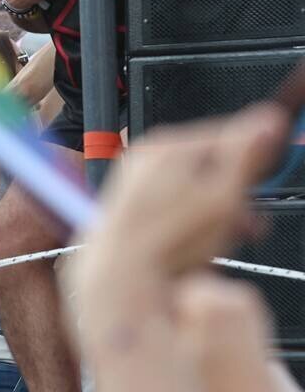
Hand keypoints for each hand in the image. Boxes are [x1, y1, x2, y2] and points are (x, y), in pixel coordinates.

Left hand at [94, 104, 287, 278]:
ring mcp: (134, 178)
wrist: (124, 272)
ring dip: (214, 208)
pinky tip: (196, 241)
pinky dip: (189, 217)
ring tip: (221, 236)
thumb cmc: (169, 238)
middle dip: (233, 191)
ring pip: (192, 184)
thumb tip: (267, 120)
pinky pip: (172, 201)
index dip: (254, 159)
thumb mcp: (223, 195)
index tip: (263, 180)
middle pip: (209, 163)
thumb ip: (247, 155)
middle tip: (244, 219)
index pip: (227, 134)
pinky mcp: (129, 202)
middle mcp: (145, 156)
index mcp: (168, 145)